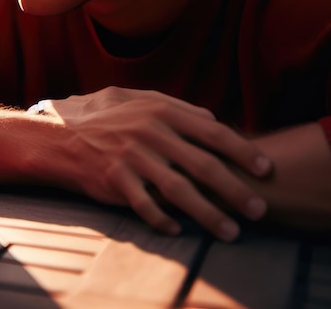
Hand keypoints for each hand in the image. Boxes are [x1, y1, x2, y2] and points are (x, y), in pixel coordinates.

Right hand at [38, 87, 271, 240]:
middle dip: (235, 189)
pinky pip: (145, 206)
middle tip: (258, 210)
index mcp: (161, 111)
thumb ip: (177, 106)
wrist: (64, 135)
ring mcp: (132, 158)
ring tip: (230, 232)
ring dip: (209, 214)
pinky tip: (180, 230)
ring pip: (179, 190)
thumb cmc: (108, 117)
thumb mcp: (140, 99)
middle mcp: (150, 133)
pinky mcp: (116, 180)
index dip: (243, 151)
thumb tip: (213, 119)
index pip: (212, 132)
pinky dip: (164, 220)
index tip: (265, 170)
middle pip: (203, 165)